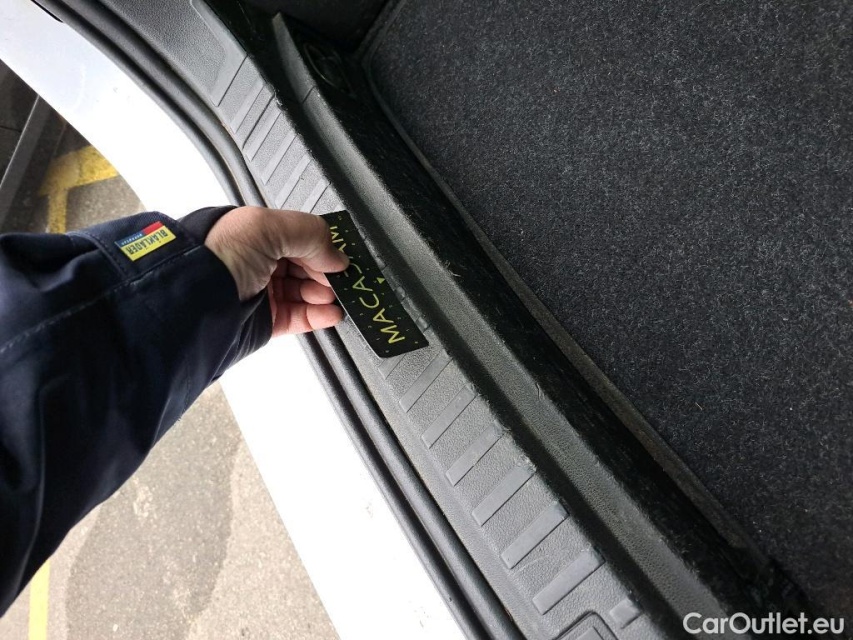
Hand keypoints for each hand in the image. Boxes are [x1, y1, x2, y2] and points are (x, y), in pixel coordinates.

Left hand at [204, 206, 348, 335]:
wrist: (194, 300)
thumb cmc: (217, 256)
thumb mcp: (268, 227)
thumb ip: (311, 234)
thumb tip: (337, 256)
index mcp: (257, 233)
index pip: (302, 237)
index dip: (323, 246)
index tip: (341, 255)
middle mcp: (259, 261)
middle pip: (307, 266)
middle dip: (328, 272)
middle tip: (344, 278)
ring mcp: (263, 292)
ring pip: (307, 293)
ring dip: (327, 294)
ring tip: (337, 296)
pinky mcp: (266, 320)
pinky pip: (300, 318)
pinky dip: (319, 316)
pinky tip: (331, 313)